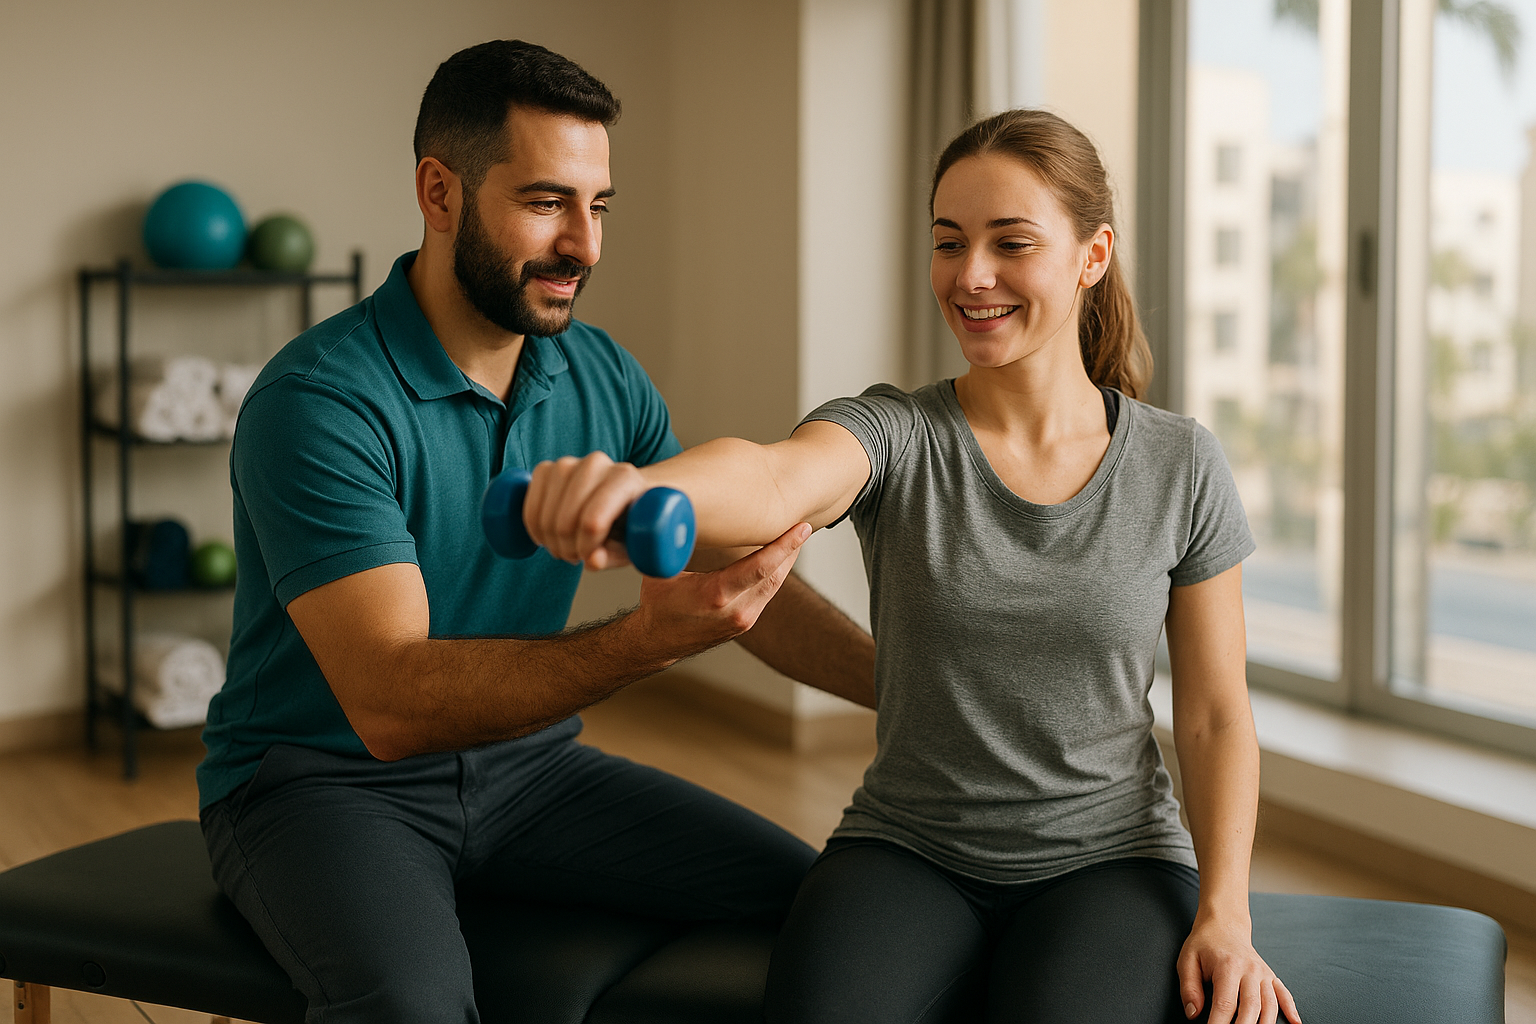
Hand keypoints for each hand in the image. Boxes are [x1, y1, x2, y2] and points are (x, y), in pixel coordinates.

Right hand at [524, 452, 648, 568]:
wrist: (620, 497)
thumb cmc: (629, 523)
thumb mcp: (630, 545)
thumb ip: (613, 556)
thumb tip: (592, 560)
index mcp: (625, 479)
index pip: (593, 521)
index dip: (586, 549)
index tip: (590, 558)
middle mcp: (596, 464)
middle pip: (566, 522)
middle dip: (568, 549)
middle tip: (577, 556)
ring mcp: (568, 464)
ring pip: (547, 516)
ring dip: (551, 542)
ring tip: (566, 548)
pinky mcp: (546, 469)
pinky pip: (530, 507)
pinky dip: (534, 529)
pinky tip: (547, 537)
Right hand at [632, 522, 811, 655]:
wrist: (658, 642)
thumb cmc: (658, 605)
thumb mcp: (661, 571)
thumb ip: (673, 544)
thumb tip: (677, 512)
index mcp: (716, 594)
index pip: (761, 566)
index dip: (784, 545)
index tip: (802, 528)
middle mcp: (736, 610)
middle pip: (776, 574)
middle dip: (792, 548)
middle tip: (804, 524)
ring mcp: (743, 619)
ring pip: (775, 584)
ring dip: (787, 560)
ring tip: (795, 537)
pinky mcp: (746, 623)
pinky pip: (767, 593)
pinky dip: (775, 574)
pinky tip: (779, 559)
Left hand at [1177, 914, 1299, 1023]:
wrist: (1224, 924)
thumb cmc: (1204, 943)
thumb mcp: (1187, 960)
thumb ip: (1189, 988)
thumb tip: (1193, 1013)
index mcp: (1228, 966)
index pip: (1225, 1003)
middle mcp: (1250, 969)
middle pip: (1251, 1007)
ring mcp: (1263, 973)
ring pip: (1270, 1005)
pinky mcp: (1271, 976)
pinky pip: (1284, 994)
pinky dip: (1291, 1010)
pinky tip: (1294, 1023)